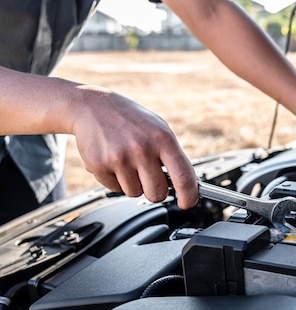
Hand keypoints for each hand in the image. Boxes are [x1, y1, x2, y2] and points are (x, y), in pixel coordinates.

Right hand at [69, 85, 197, 208]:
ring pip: (135, 193)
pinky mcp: (98, 165)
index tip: (188, 203)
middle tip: (149, 176)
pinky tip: (113, 160)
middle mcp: (142, 148)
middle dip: (156, 191)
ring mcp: (119, 157)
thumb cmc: (131, 119)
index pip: (183, 177)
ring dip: (133, 183)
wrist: (92, 106)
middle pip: (157, 193)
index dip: (189, 196)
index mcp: (162, 138)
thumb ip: (174, 157)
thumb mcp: (159, 130)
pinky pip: (114, 189)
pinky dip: (115, 180)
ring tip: (127, 160)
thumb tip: (190, 185)